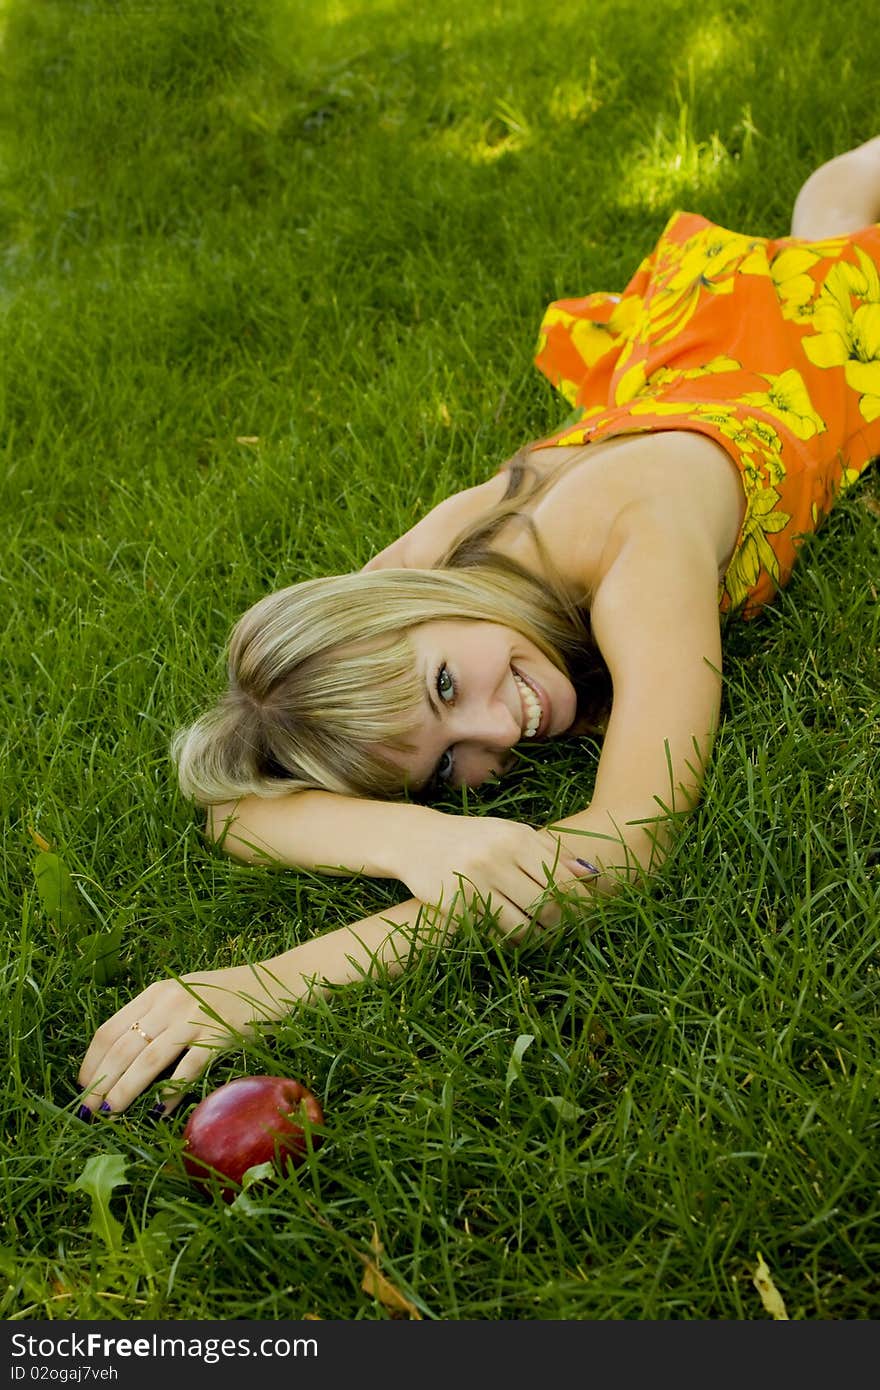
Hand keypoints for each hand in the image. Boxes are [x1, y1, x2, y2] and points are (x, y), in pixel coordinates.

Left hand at [77, 962, 297, 1116]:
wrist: (270, 983)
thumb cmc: (224, 995)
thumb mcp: (183, 995)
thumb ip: (155, 1017)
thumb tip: (120, 1060)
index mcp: (156, 992)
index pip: (108, 1030)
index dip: (91, 1061)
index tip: (82, 1085)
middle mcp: (170, 1003)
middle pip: (123, 1048)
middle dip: (100, 1083)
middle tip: (88, 1110)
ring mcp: (194, 1018)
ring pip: (148, 1061)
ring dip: (125, 1091)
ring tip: (111, 1113)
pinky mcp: (217, 1036)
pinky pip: (187, 1069)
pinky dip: (170, 1093)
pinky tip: (158, 1110)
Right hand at [397, 813, 598, 941]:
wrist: (418, 840)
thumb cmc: (474, 838)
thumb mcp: (512, 833)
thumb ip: (549, 851)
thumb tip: (590, 874)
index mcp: (516, 837)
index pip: (561, 878)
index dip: (578, 903)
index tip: (585, 916)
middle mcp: (496, 858)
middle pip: (546, 905)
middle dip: (561, 925)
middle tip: (564, 932)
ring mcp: (475, 882)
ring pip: (522, 925)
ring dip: (537, 938)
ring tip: (542, 937)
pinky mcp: (456, 905)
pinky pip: (494, 933)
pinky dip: (510, 940)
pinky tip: (514, 937)